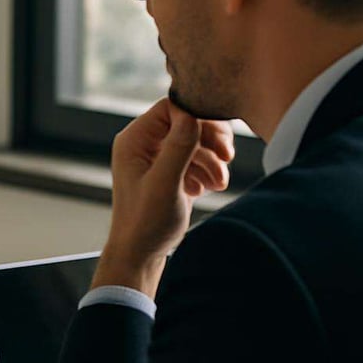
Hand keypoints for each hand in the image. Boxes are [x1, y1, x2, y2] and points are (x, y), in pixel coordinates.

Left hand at [94, 98, 233, 296]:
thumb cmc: (145, 223)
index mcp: (134, 140)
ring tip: (219, 183)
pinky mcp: (171, 173)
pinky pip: (196, 160)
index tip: (219, 140)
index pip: (171, 107)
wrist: (142, 255)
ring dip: (213, 160)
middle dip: (211, 140)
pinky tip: (208, 189)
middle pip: (187, 122)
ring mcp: (157, 159)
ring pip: (196, 142)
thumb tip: (193, 114)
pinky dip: (207, 172)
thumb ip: (178, 148)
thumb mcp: (165, 184)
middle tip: (228, 157)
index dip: (198, 118)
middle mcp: (144, 145)